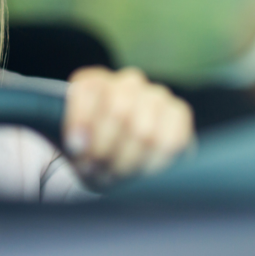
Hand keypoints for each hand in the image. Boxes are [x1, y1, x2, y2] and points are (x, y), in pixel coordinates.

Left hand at [64, 67, 194, 187]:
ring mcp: (156, 95)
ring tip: (119, 173)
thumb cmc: (95, 153)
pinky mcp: (179, 112)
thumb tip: (80, 144)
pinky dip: (155, 163)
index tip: (77, 148)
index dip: (82, 120)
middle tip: (100, 169)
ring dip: (130, 161)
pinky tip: (144, 171)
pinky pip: (171, 140)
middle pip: (119, 110)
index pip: (88, 90)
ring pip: (145, 131)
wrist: (124, 163)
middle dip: (107, 149)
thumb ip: (75, 143)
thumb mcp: (76, 150)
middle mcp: (127, 82)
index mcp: (94, 83)